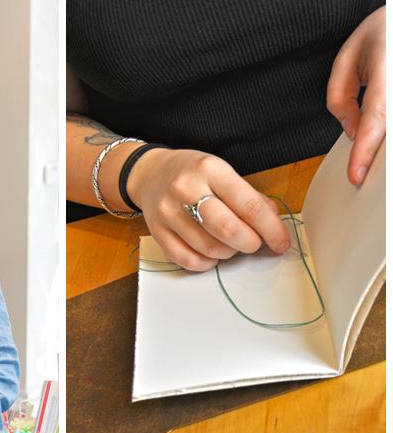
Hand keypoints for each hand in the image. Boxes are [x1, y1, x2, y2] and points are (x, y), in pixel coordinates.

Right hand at [126, 148, 290, 271]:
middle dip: (251, 244)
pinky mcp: (156, 232)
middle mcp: (185, 189)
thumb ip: (250, 197)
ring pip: (210, 249)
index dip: (271, 230)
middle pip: (228, 230)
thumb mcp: (223, 172)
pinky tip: (211, 252)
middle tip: (254, 243)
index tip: (281, 242)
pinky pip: (188, 260)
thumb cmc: (193, 174)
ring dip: (229, 253)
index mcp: (209, 169)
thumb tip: (274, 225)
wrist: (150, 174)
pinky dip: (207, 263)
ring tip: (229, 242)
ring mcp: (168, 212)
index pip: (248, 206)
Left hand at [328, 6, 384, 185]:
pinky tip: (377, 138)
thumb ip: (341, 97)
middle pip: (391, 127)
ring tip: (366, 156)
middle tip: (358, 172)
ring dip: (384, 144)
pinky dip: (384, 131)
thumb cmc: (380, 34)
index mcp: (388, 70)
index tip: (356, 175)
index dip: (365, 150)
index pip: (375, 118)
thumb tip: (352, 133)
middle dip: (376, 152)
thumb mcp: (348, 57)